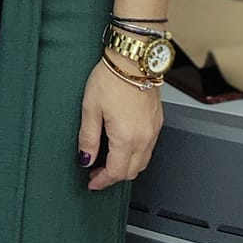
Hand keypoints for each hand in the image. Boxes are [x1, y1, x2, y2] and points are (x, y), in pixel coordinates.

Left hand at [77, 58, 162, 191]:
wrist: (133, 59)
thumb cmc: (112, 78)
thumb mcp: (90, 109)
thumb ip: (87, 138)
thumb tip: (85, 158)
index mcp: (127, 138)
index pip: (116, 172)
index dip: (102, 181)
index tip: (92, 182)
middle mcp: (144, 137)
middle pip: (132, 171)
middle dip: (114, 177)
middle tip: (97, 173)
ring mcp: (153, 130)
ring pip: (143, 162)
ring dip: (126, 167)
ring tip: (108, 161)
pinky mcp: (157, 122)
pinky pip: (149, 148)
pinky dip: (136, 154)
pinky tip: (123, 146)